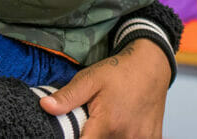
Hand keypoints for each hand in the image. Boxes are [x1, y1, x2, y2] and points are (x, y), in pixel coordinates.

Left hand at [40, 40, 169, 138]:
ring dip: (107, 136)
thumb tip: (45, 107)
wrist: (151, 65)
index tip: (72, 132)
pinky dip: (125, 136)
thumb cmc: (119, 71)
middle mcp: (126, 136)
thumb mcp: (90, 79)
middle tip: (91, 121)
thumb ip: (68, 97)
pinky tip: (123, 125)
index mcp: (107, 124)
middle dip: (91, 136)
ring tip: (106, 121)